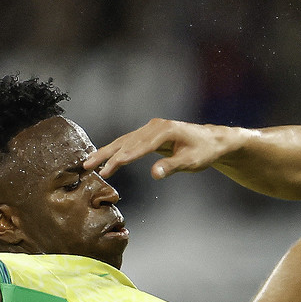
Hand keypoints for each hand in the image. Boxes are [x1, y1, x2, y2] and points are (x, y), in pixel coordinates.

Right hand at [87, 119, 243, 180]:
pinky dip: (116, 149)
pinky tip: (104, 157)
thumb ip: (172, 167)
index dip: (123, 158)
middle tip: (88, 166)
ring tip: (89, 163)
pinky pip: (130, 142)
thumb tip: (155, 174)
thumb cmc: (204, 152)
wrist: (212, 141)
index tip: (108, 168)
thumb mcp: (191, 162)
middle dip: (107, 155)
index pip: (139, 147)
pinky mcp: (150, 134)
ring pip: (124, 140)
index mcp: (164, 131)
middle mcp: (155, 127)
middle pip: (126, 141)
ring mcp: (151, 128)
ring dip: (107, 152)